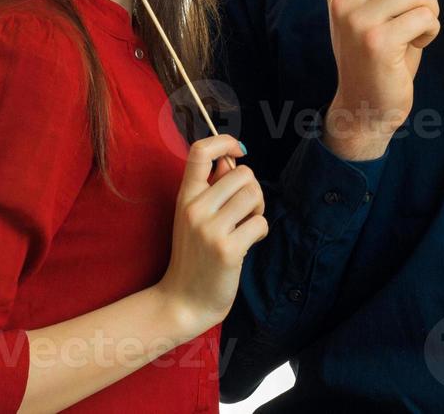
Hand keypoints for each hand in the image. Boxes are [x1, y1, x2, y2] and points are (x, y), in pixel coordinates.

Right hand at [156, 134, 267, 336]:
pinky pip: (260, 223)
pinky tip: (248, 244)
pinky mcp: (227, 250)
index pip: (200, 151)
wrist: (182, 302)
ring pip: (253, 195)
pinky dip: (261, 231)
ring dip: (258, 210)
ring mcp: (210, 229)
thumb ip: (211, 188)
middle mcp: (195, 208)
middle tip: (245, 212)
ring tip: (246, 226)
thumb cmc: (194, 257)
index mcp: (185, 197)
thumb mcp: (193, 217)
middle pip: (242, 173)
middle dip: (253, 190)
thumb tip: (230, 160)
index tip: (237, 151)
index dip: (224, 141)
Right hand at [324, 0, 443, 159]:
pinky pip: (424, 16)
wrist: (364, 105)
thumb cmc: (378, 53)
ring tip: (417, 27)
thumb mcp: (377, 6)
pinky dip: (430, 29)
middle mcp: (342, 0)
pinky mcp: (378, 43)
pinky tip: (416, 43)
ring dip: (430, 8)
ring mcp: (358, 21)